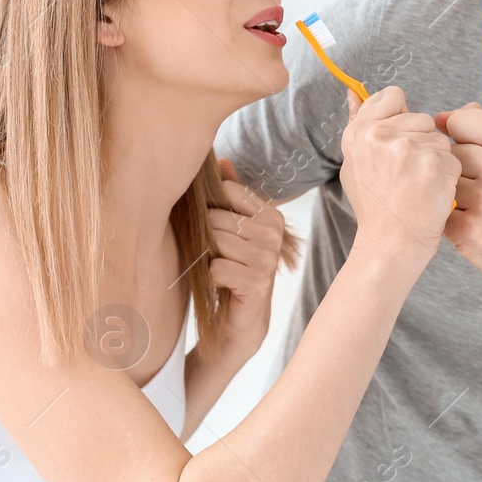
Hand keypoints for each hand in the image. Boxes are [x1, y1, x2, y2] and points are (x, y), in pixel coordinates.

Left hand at [207, 159, 285, 360]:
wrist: (240, 321)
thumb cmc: (232, 270)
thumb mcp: (231, 230)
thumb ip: (230, 194)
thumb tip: (222, 159)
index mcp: (271, 216)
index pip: (228, 192)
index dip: (212, 210)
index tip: (216, 230)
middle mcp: (274, 234)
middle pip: (217, 218)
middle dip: (207, 237)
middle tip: (214, 256)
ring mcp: (268, 259)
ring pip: (217, 241)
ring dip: (208, 257)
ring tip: (218, 268)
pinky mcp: (258, 283)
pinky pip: (217, 267)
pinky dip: (211, 277)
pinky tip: (222, 285)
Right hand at [340, 86, 460, 262]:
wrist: (390, 244)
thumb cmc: (375, 207)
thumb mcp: (355, 164)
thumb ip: (360, 126)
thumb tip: (354, 92)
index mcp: (359, 132)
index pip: (392, 96)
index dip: (402, 116)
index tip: (400, 138)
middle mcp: (381, 135)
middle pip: (421, 118)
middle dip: (421, 142)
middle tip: (407, 174)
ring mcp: (409, 148)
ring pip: (439, 140)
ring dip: (436, 160)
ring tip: (418, 185)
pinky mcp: (435, 163)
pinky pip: (453, 158)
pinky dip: (448, 177)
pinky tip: (431, 193)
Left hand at [434, 103, 481, 290]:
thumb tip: (445, 117)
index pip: (461, 120)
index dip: (457, 133)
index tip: (463, 144)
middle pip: (450, 151)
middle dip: (460, 168)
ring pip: (443, 181)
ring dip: (453, 193)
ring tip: (481, 205)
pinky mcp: (466, 229)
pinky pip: (440, 210)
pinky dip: (451, 218)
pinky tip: (475, 223)